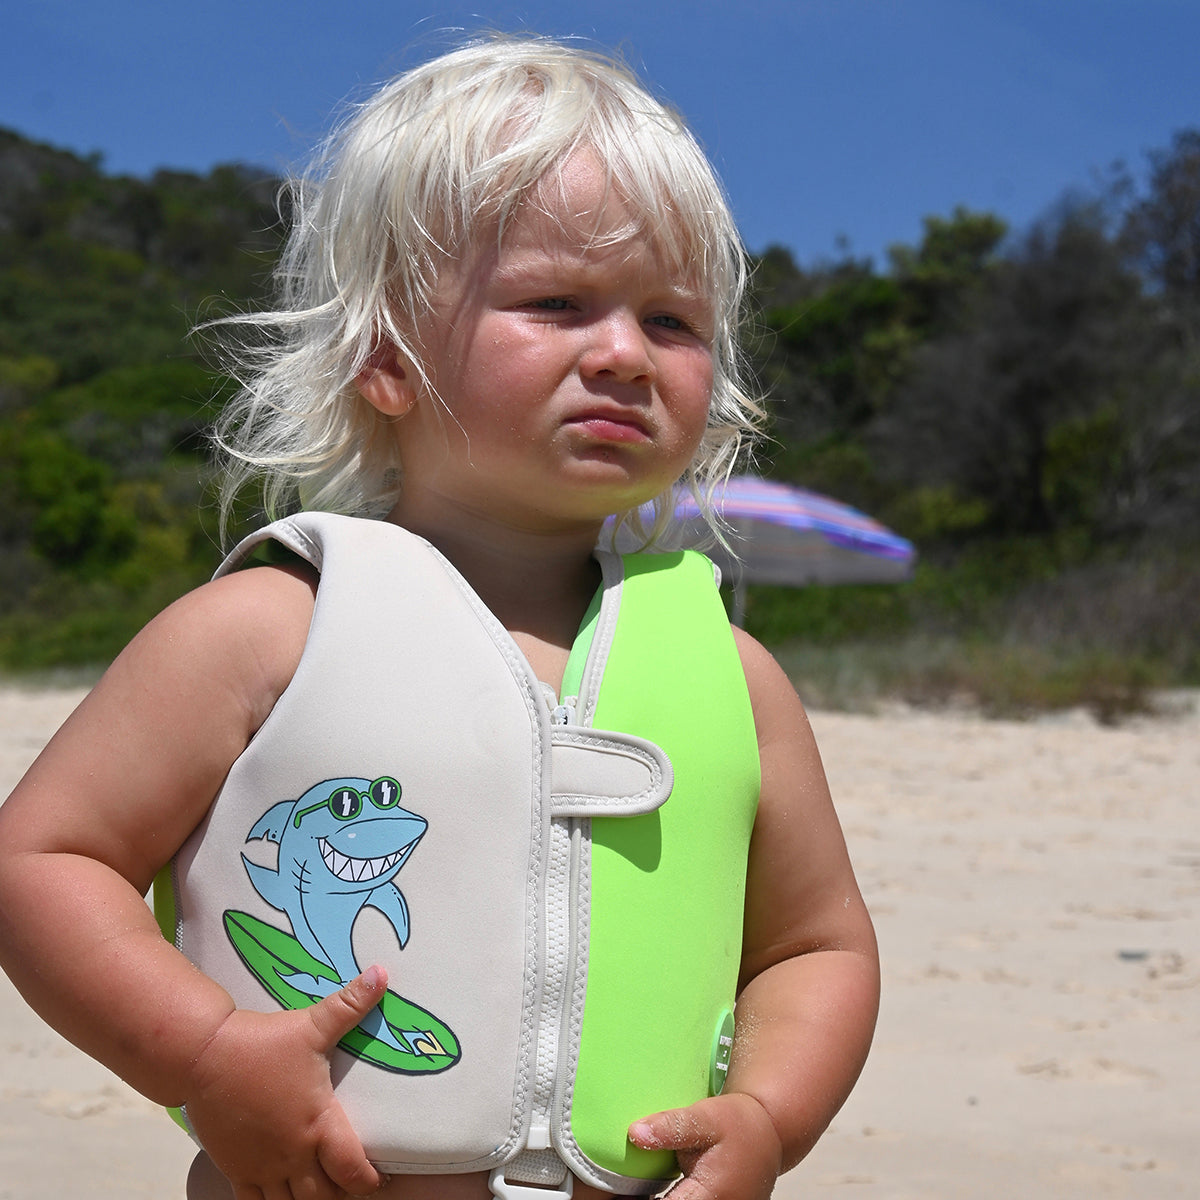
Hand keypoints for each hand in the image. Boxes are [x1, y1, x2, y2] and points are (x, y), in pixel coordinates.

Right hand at [185, 966, 389, 1199]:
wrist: (204, 1056)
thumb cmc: (263, 1043)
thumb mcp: (312, 1024)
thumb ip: (351, 1004)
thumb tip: (382, 973)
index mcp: (317, 1125)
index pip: (351, 1170)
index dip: (370, 1181)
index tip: (381, 1178)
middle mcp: (292, 1155)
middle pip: (324, 1197)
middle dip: (342, 1194)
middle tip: (353, 1182)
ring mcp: (262, 1167)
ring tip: (323, 1189)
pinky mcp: (235, 1169)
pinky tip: (283, 1197)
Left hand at [628, 1092, 782, 1199]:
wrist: (767, 1131)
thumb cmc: (738, 1124)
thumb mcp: (705, 1118)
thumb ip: (669, 1127)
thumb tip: (634, 1133)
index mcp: (708, 1197)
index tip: (619, 1192)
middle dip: (644, 1199)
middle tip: (621, 1189)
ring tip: (633, 1189)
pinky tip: (648, 1191)